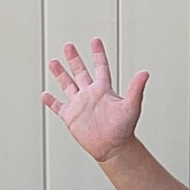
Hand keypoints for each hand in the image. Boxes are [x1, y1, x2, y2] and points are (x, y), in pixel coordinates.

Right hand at [42, 38, 148, 162]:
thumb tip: (145, 73)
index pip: (101, 67)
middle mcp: (91, 95)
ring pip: (68, 86)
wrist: (113, 149)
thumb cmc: (124, 130)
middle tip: (68, 45)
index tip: (95, 40)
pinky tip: (45, 95)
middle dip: (74, 59)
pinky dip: (51, 102)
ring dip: (60, 74)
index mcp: (103, 89)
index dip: (98, 54)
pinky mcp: (71, 118)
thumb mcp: (131, 106)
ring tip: (53, 62)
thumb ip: (136, 89)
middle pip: (80, 72)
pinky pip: (59, 107)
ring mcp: (80, 105)